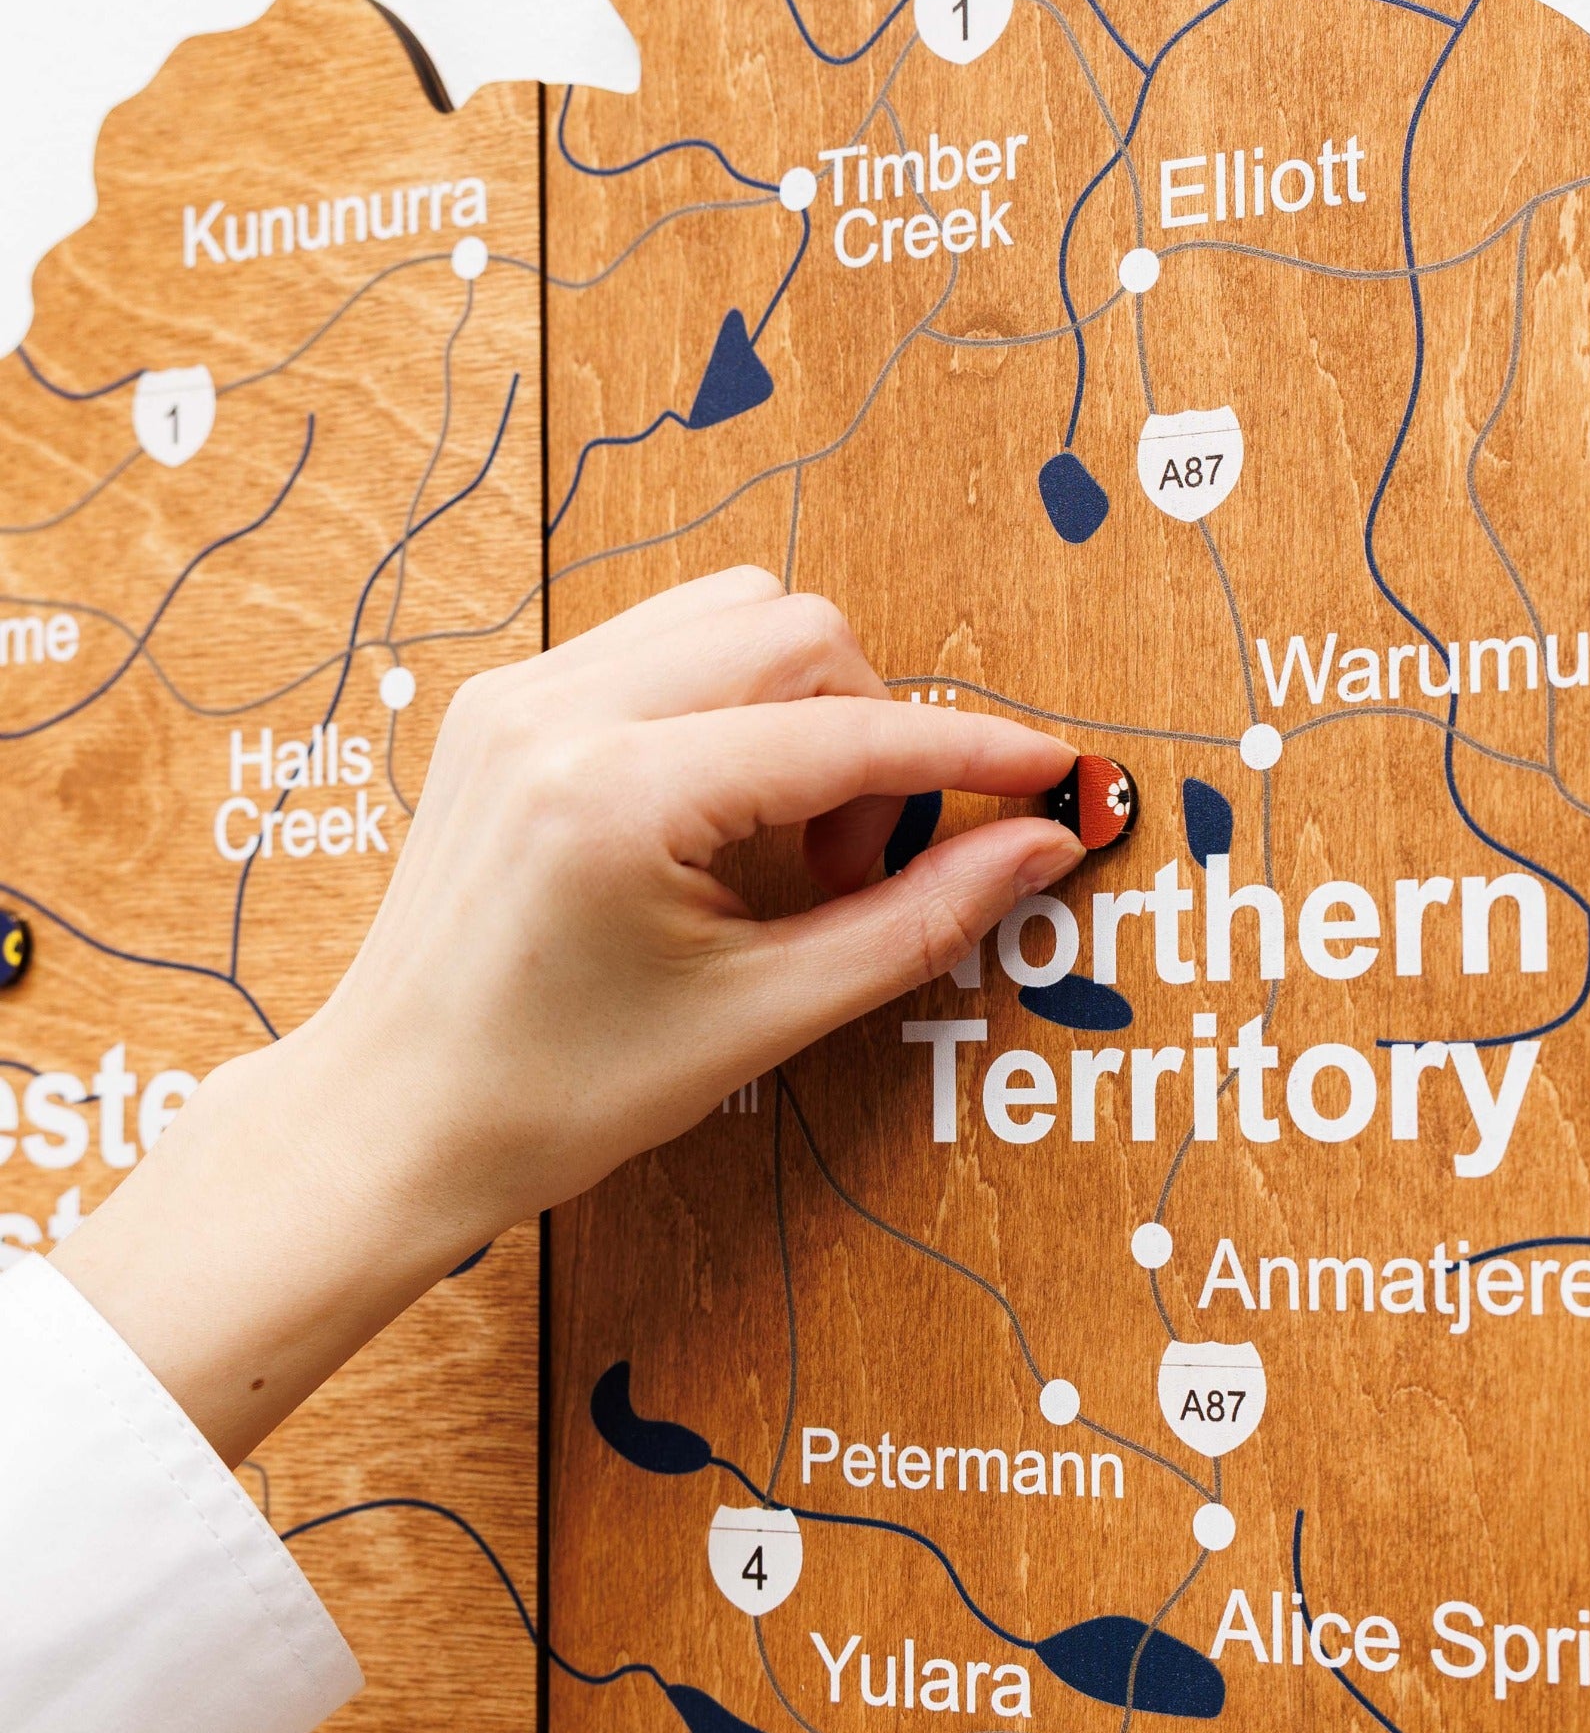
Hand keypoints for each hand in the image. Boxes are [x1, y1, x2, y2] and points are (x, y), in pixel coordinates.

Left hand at [52, 568, 1082, 1461]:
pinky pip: (666, 646)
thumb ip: (916, 920)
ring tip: (790, 842)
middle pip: (797, 630)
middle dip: (872, 733)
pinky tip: (727, 815)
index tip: (1050, 772)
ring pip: (733, 617)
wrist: (396, 1115)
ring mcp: (522, 691)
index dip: (971, 751)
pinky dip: (735, 708)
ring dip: (805, 708)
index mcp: (618, 794)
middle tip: (857, 865)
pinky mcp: (506, 701)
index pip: (846, 732)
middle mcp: (560, 710)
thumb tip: (1036, 847)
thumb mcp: (761, 1017)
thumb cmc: (559, 1093)